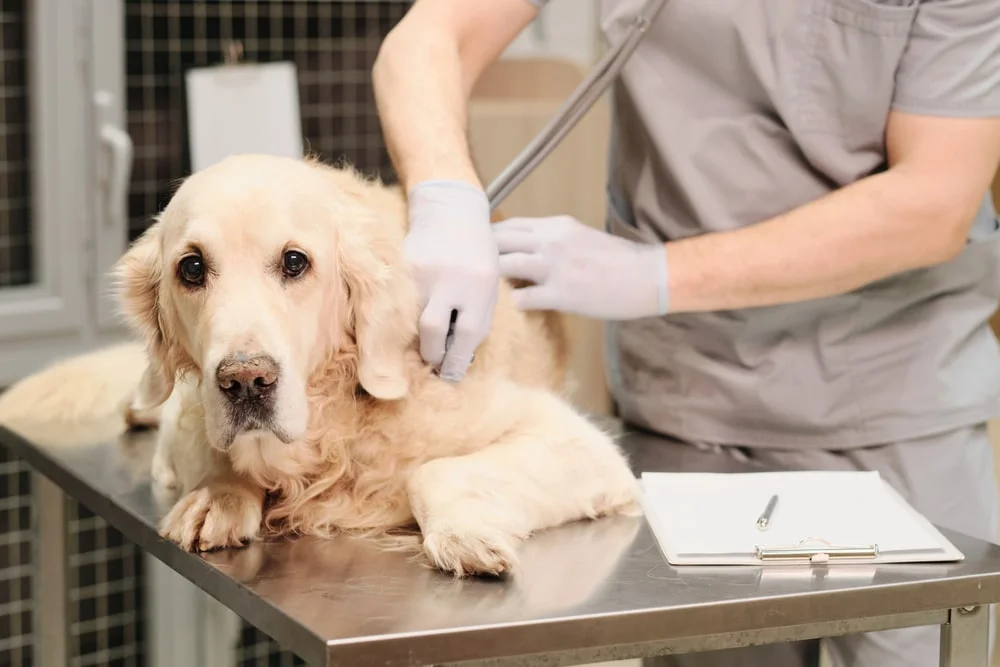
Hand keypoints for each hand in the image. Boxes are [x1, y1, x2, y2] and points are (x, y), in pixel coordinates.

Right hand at [404, 180, 499, 380]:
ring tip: (424, 339)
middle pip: (432, 332)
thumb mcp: (489, 285)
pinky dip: (404, 316)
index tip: (450, 373)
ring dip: (417, 337)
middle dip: (432, 354)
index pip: (466, 335)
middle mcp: (450, 279)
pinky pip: (399, 303)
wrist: (451, 211)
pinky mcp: (403, 266)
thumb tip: (460, 358)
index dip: (456, 360)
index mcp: (479, 285)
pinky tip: (411, 316)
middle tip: (433, 361)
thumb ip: (478, 319)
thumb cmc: (477, 254)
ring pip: (411, 319)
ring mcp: (422, 271)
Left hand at [493, 215, 668, 319]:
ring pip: (502, 265)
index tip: (478, 250)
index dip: (489, 238)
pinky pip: (522, 298)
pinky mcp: (561, 293)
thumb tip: (526, 249)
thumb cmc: (618, 260)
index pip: (509, 225)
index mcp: (556, 225)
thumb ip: (552, 239)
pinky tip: (517, 307)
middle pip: (498, 241)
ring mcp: (554, 266)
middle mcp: (550, 240)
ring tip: (488, 292)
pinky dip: (514, 303)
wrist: (646, 276)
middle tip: (473, 273)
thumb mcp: (581, 237)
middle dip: (481, 256)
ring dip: (492, 279)